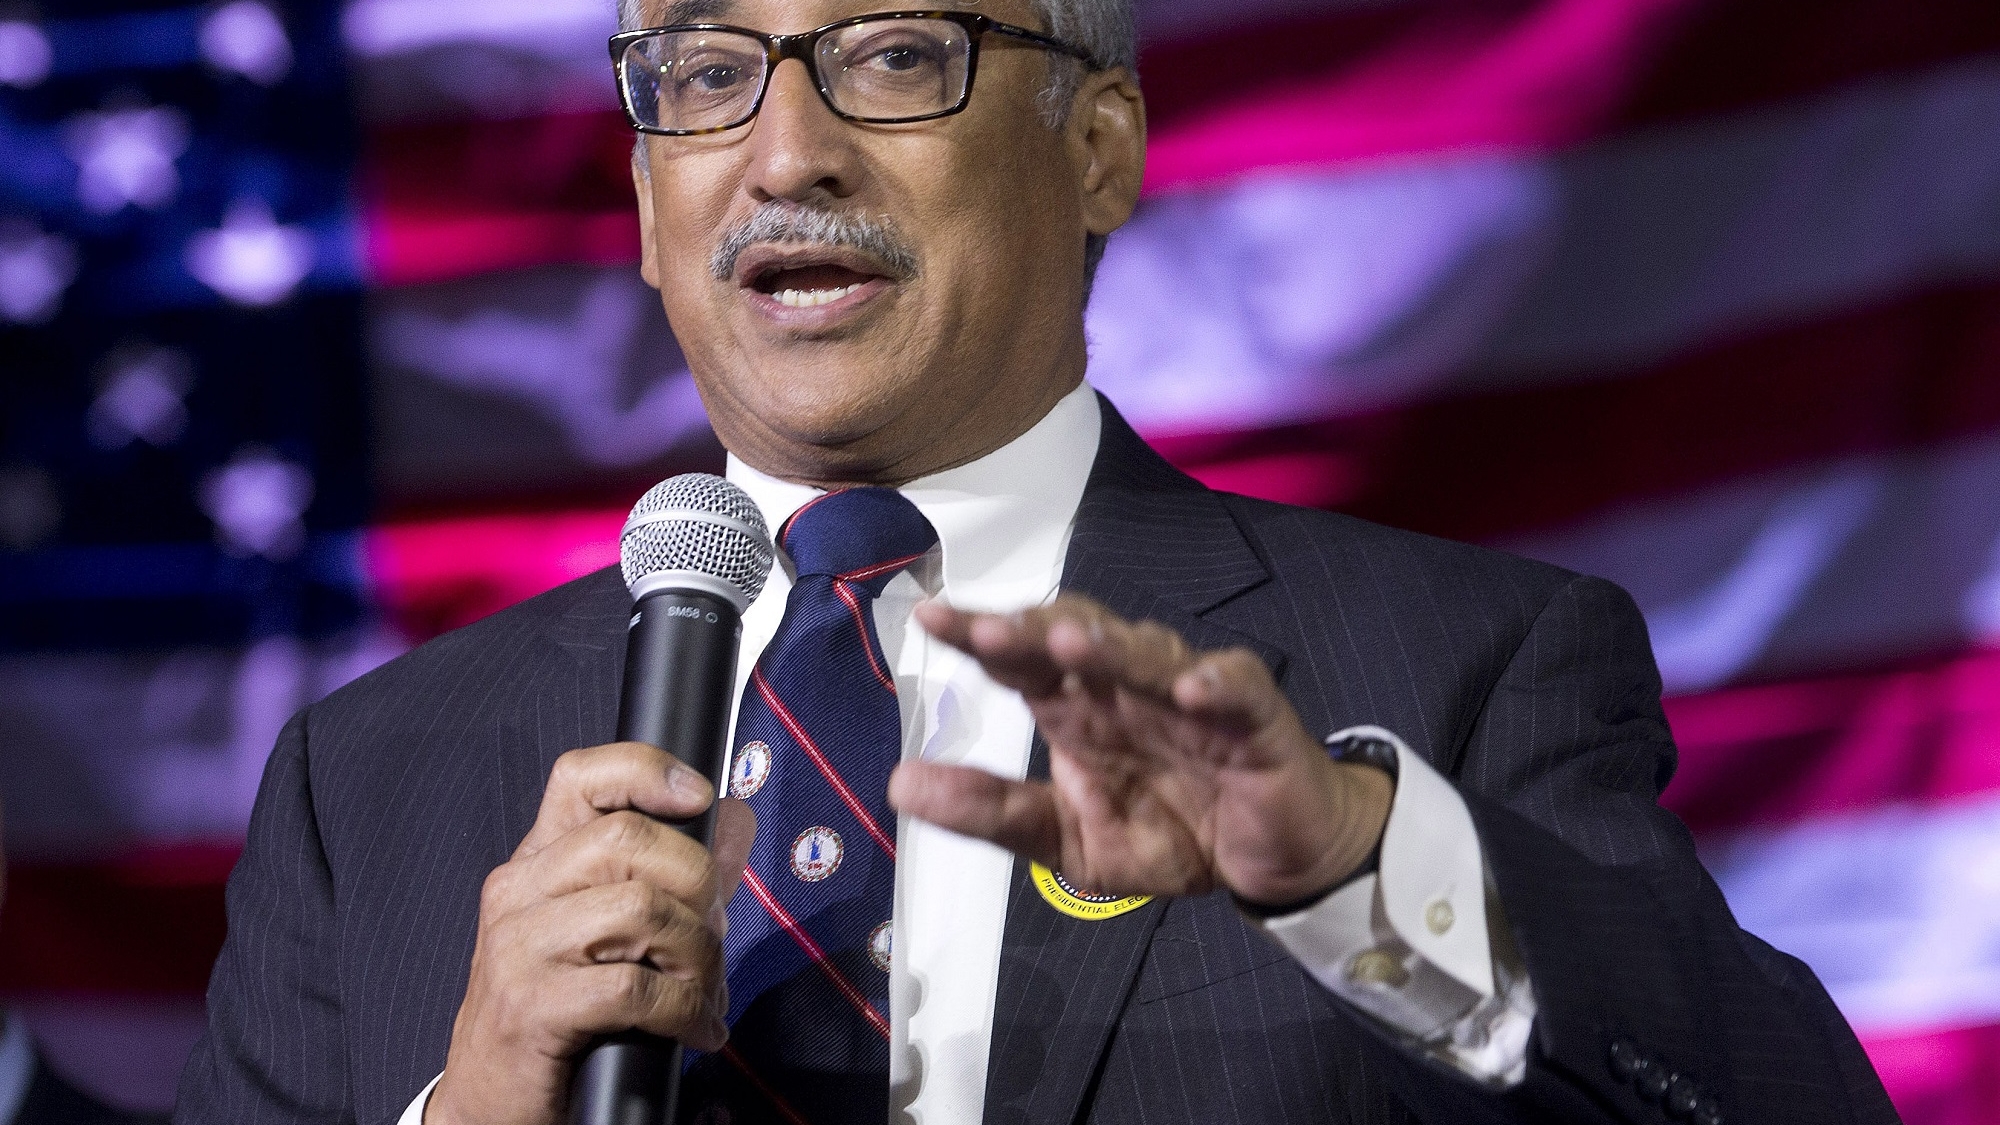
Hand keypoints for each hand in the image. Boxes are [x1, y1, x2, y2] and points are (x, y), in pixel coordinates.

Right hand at [427, 742, 755, 1124]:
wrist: (491, 1105)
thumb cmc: (561, 1017)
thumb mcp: (611, 936)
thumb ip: (671, 879)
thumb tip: (732, 824)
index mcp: (537, 863)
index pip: (581, 777)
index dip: (647, 770)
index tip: (700, 797)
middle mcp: (518, 893)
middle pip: (629, 838)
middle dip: (699, 883)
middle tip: (712, 934)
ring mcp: (518, 948)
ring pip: (641, 908)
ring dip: (698, 954)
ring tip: (703, 989)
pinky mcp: (529, 1008)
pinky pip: (634, 988)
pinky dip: (685, 1010)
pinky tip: (695, 1029)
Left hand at [889, 596, 1390, 906]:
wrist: (1269, 863)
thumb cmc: (1172, 834)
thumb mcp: (1068, 840)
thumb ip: (992, 811)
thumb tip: (899, 782)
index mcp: (1078, 708)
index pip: (1021, 657)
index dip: (978, 635)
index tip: (929, 617)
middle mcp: (1127, 685)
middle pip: (1078, 636)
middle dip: (1034, 630)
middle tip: (988, 631)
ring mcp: (1190, 692)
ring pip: (1149, 652)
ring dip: (1114, 647)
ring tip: (1074, 644)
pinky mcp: (1254, 717)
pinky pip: (1235, 690)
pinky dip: (1212, 685)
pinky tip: (1188, 689)